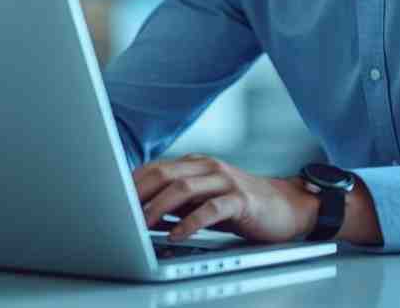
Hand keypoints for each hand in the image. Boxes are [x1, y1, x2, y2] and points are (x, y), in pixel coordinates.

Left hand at [133, 154, 318, 242]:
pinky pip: (212, 209)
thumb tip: (142, 214)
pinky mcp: (242, 200)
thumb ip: (178, 202)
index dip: (133, 183)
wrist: (287, 207)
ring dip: (159, 206)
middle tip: (121, 212)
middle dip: (140, 193)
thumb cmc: (242, 206)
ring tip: (142, 223)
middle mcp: (209, 167)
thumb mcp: (205, 200)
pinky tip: (177, 235)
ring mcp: (226, 181)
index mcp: (196, 165)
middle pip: (165, 174)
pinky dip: (191, 222)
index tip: (112, 200)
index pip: (156, 168)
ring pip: (184, 188)